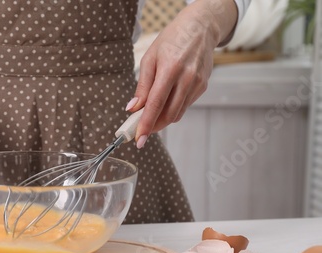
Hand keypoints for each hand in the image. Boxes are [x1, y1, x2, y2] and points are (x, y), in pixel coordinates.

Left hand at [127, 0, 237, 147]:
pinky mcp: (203, 87)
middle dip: (154, 126)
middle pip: (168, 114)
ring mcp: (197, 84)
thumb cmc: (171, 41)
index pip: (155, 104)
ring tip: (151, 117)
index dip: (146, 124)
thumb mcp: (150, 59)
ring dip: (163, 120)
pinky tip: (166, 102)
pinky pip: (185, 106)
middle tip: (141, 130)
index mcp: (170, 70)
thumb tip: (133, 108)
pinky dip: (173, 109)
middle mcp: (186, 78)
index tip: (139, 139)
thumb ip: (142, 86)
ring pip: (177, 113)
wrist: (199, 29)